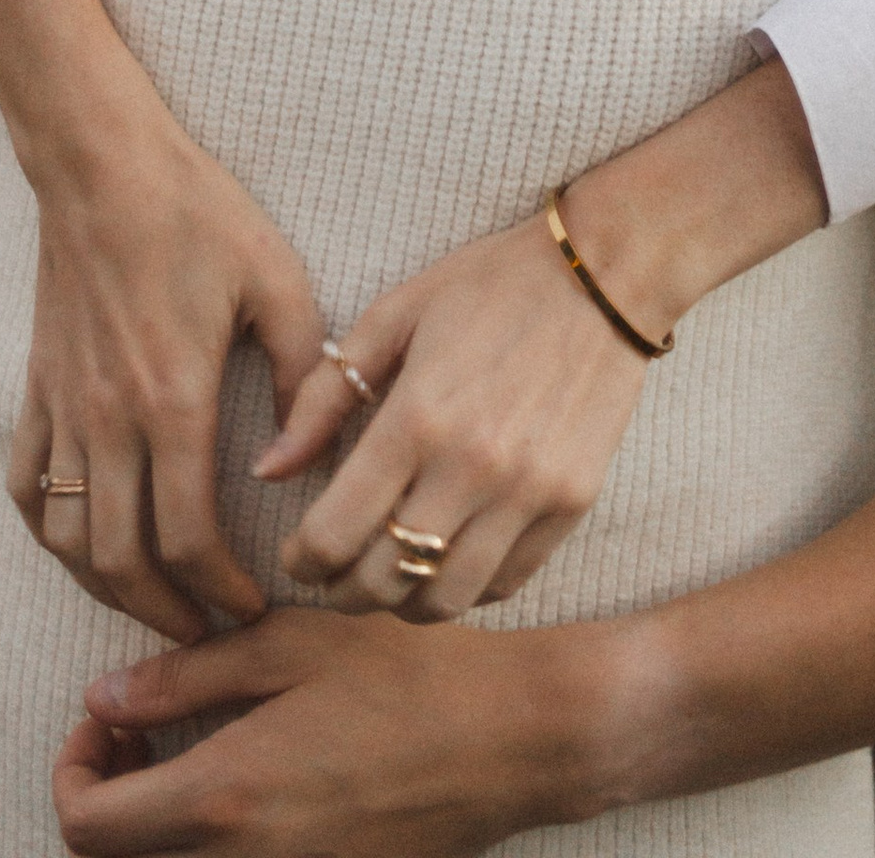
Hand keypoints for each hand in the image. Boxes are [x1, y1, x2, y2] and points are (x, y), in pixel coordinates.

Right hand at [12, 100, 326, 644]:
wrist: (103, 165)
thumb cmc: (198, 213)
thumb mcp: (278, 280)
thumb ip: (298, 373)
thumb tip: (295, 455)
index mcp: (172, 400)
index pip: (189, 537)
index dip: (222, 589)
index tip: (252, 605)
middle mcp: (107, 420)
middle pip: (123, 562)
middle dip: (168, 612)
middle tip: (209, 630)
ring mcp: (62, 409)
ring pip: (68, 541)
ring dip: (108, 589)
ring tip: (155, 603)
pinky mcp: (34, 391)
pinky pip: (27, 490)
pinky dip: (50, 536)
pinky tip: (83, 548)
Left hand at [52, 608, 623, 853]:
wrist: (512, 739)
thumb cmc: (409, 675)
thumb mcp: (294, 645)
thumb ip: (187, 675)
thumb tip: (104, 696)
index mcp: (223, 795)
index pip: (87, 825)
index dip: (71, 771)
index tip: (101, 721)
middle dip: (104, 796)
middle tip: (132, 730)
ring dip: (153, 823)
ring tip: (184, 750)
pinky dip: (211, 836)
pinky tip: (243, 776)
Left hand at [261, 62, 823, 620]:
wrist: (606, 272)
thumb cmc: (490, 285)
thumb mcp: (393, 315)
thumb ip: (323, 395)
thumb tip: (268, 471)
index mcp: (417, 417)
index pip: (333, 535)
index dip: (301, 560)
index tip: (298, 554)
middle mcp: (472, 467)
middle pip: (381, 582)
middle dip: (343, 590)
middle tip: (337, 571)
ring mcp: (527, 493)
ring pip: (443, 601)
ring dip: (404, 601)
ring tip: (391, 574)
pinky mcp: (571, 505)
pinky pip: (503, 585)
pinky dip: (466, 588)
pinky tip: (449, 556)